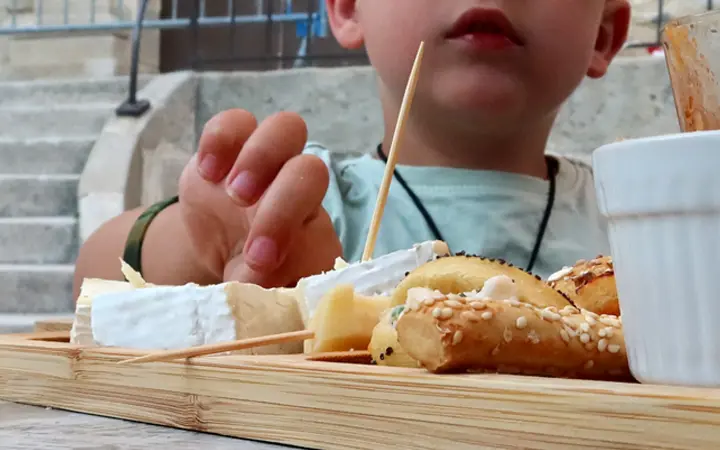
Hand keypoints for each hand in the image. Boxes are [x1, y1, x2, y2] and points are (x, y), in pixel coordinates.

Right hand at [178, 109, 342, 286]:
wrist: (225, 253)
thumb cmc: (255, 280)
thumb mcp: (263, 297)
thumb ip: (270, 299)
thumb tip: (269, 308)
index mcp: (312, 232)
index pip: (323, 223)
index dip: (291, 233)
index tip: (259, 261)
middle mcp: (297, 192)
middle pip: (310, 169)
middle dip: (279, 200)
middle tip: (246, 227)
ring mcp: (266, 166)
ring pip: (286, 129)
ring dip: (260, 156)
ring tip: (231, 191)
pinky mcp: (230, 150)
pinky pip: (236, 122)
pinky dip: (221, 137)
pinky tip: (206, 170)